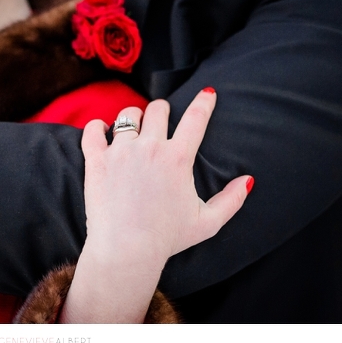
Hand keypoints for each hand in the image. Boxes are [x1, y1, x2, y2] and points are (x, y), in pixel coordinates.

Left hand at [62, 88, 251, 321]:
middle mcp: (149, 147)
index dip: (204, 102)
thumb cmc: (167, 238)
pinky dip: (97, 127)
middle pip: (158, 109)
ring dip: (132, 118)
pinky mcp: (96, 160)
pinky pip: (92, 130)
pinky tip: (102, 131)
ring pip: (127, 116)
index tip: (207, 93)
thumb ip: (231, 200)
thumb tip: (248, 180)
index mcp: (178, 158)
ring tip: (133, 127)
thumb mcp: (207, 222)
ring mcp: (120, 151)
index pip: (196, 119)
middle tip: (162, 118)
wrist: (126, 249)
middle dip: (163, 110)